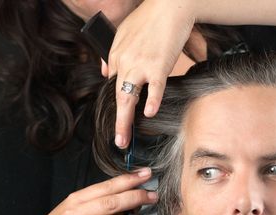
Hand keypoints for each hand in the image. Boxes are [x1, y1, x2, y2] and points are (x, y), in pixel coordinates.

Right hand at [14, 168, 156, 214]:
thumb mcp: (74, 207)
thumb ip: (98, 201)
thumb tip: (129, 193)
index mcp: (77, 199)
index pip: (107, 186)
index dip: (129, 180)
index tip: (146, 174)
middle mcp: (77, 213)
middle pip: (112, 203)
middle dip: (136, 197)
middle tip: (153, 196)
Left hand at [101, 0, 195, 147]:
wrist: (170, 6)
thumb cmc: (150, 19)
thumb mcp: (123, 33)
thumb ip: (113, 54)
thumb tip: (105, 73)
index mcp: (116, 55)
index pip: (113, 85)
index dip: (118, 105)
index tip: (122, 120)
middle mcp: (124, 62)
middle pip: (117, 97)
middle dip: (118, 122)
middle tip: (118, 141)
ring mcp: (140, 65)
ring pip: (128, 97)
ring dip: (125, 121)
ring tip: (125, 138)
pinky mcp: (159, 65)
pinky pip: (154, 88)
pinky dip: (152, 101)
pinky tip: (151, 113)